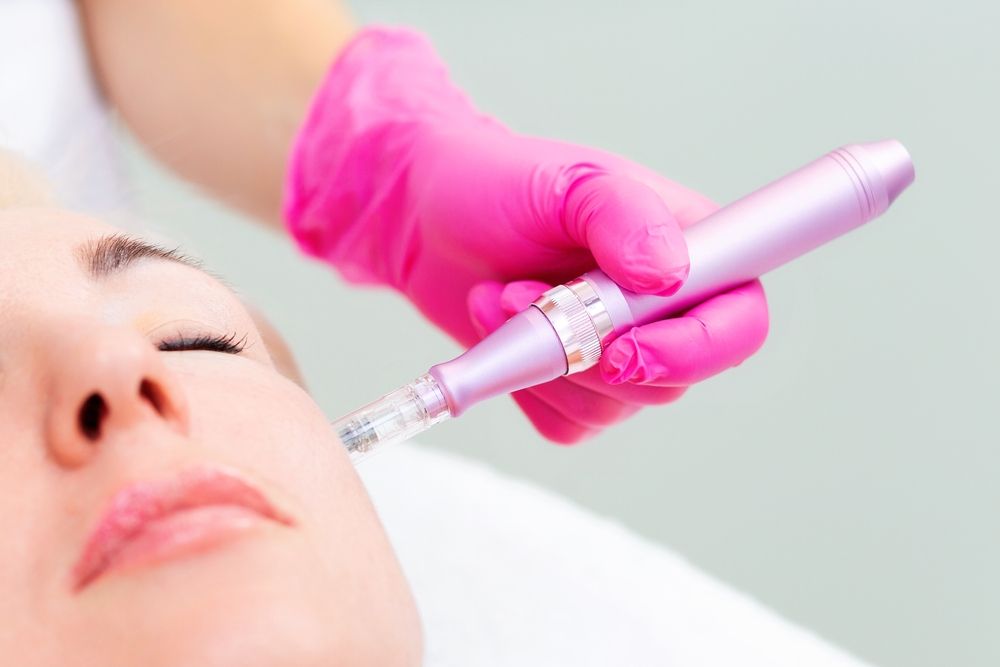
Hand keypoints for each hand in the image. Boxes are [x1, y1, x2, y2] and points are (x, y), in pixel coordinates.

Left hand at [285, 27, 768, 442]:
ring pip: (614, 408)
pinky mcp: (572, 386)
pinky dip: (525, 387)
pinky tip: (499, 330)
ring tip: (503, 295)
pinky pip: (567, 423)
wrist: (427, 218)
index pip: (740, 322)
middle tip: (533, 300)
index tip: (625, 346)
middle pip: (675, 379)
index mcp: (688, 251)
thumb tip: (667, 276)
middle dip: (595, 356)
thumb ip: (621, 216)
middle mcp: (664, 309)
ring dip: (547, 363)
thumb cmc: (498, 184)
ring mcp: (619, 353)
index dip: (700, 349)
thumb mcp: (564, 181)